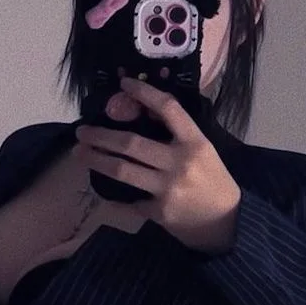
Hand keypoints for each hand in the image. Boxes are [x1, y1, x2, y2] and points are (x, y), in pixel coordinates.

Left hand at [73, 77, 241, 252]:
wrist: (226, 220)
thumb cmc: (212, 179)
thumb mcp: (203, 149)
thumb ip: (178, 132)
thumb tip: (145, 110)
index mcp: (195, 143)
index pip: (168, 109)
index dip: (144, 93)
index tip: (124, 84)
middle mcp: (180, 163)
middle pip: (131, 144)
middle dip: (100, 136)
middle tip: (82, 131)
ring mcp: (167, 189)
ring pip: (122, 170)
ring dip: (96, 160)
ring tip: (79, 153)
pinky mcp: (158, 212)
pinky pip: (127, 201)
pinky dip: (111, 197)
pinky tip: (99, 189)